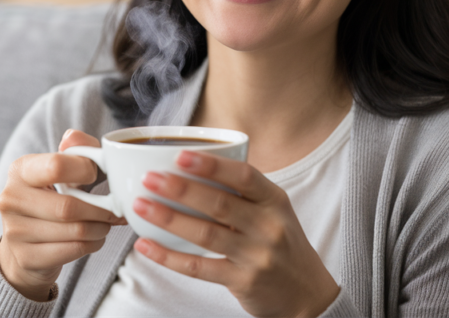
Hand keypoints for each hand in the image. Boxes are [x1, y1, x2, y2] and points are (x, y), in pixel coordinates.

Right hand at [0, 130, 125, 300]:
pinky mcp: (26, 257)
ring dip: (100, 228)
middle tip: (116, 210)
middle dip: (101, 209)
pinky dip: (93, 245)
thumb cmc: (51, 198)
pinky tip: (94, 238)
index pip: (57, 166)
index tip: (97, 175)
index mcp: (20, 170)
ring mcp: (14, 231)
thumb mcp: (62, 170)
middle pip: (68, 207)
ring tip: (106, 223)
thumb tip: (88, 144)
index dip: (86, 170)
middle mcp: (11, 198)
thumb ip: (80, 148)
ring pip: (75, 231)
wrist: (24, 245)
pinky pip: (73, 251)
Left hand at [132, 151, 338, 317]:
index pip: (244, 176)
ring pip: (205, 234)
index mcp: (274, 201)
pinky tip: (147, 245)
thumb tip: (191, 165)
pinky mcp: (243, 281)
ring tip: (141, 205)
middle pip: (220, 204)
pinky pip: (199, 268)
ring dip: (169, 219)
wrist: (307, 293)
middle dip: (181, 189)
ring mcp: (256, 255)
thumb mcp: (274, 211)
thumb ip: (243, 192)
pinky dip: (169, 257)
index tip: (181, 155)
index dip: (212, 166)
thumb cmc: (281, 244)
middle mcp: (268, 226)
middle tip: (150, 178)